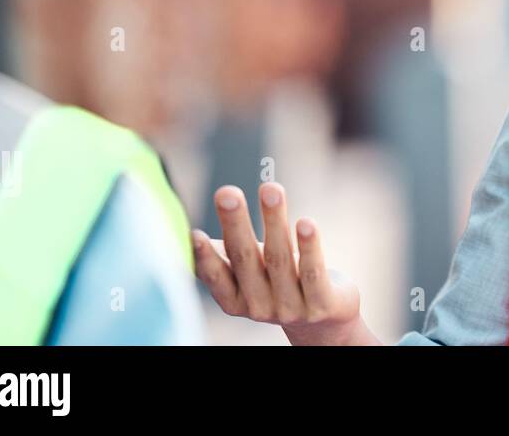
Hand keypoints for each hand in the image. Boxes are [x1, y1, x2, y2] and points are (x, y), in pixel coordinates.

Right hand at [192, 182, 380, 344]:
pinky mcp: (322, 305)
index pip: (217, 276)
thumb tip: (182, 231)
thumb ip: (223, 256)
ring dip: (274, 222)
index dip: (204, 257)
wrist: (326, 319)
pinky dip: (310, 247)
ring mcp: (291, 308)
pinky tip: (306, 221)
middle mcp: (259, 307)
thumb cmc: (278, 282)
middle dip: (235, 224)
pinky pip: (313, 273)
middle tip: (226, 192)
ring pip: (280, 260)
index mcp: (235, 299)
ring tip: (270, 188)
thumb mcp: (250, 272)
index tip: (193, 233)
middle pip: (246, 260)